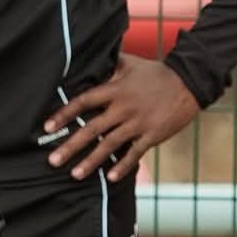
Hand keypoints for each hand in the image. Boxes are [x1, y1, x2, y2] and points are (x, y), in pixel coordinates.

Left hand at [43, 54, 199, 182]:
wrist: (189, 82)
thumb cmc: (156, 72)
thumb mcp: (129, 63)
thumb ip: (108, 65)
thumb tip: (90, 59)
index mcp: (114, 90)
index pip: (82, 102)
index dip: (63, 114)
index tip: (46, 127)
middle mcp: (122, 108)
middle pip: (91, 129)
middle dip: (71, 146)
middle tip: (52, 161)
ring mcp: (138, 123)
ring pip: (109, 145)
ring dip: (91, 161)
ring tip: (74, 174)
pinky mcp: (152, 135)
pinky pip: (135, 153)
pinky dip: (123, 166)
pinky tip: (110, 178)